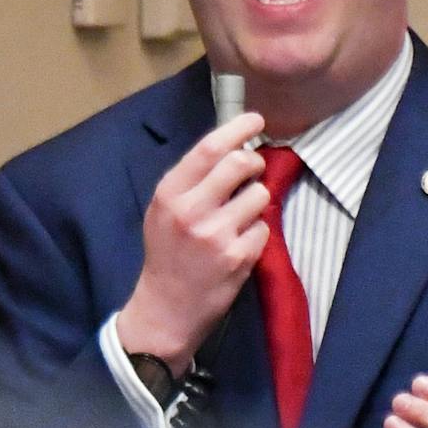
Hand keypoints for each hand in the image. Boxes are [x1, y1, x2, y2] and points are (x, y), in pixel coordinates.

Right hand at [117, 112, 267, 375]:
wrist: (165, 308)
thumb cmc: (167, 253)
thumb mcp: (163, 210)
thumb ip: (191, 180)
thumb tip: (231, 146)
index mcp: (170, 193)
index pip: (209, 148)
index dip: (237, 128)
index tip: (255, 119)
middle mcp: (191, 210)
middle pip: (240, 164)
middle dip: (253, 162)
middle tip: (251, 170)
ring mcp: (216, 235)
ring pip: (259, 194)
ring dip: (255, 202)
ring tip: (238, 218)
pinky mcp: (237, 258)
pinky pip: (263, 228)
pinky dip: (256, 233)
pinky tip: (238, 245)